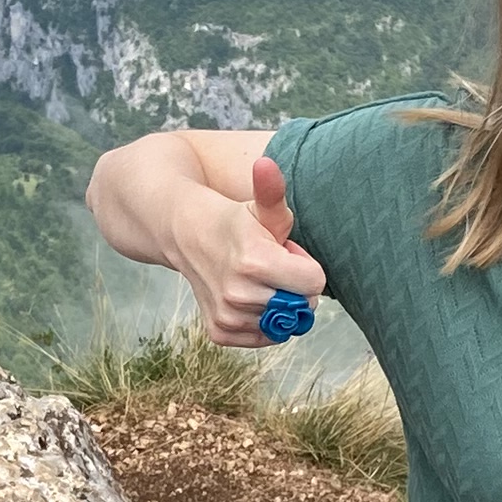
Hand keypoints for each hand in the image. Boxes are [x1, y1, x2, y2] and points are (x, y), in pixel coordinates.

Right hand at [180, 154, 326, 346]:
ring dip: (276, 303)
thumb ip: (271, 190)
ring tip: (256, 278)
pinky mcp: (220, 332)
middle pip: (300, 305)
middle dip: (292, 285)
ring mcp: (228, 316)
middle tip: (270, 265)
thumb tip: (265, 163)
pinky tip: (246, 296)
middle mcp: (239, 294)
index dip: (305, 266)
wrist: (187, 235)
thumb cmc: (233, 221)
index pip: (314, 284)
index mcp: (255, 261)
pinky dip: (261, 322)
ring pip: (282, 323)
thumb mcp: (259, 207)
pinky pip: (262, 338)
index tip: (285, 252)